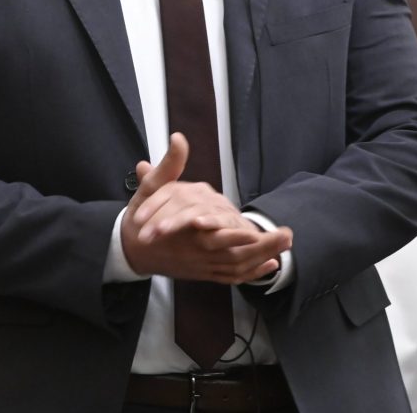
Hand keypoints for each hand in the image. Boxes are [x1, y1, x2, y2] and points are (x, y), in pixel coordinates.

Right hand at [121, 133, 292, 282]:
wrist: (130, 249)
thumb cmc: (140, 218)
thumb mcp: (151, 188)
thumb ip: (169, 165)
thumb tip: (178, 139)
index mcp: (183, 229)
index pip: (214, 234)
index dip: (236, 234)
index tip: (256, 229)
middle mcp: (195, 250)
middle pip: (233, 255)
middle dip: (261, 248)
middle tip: (287, 237)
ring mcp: (200, 264)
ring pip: (235, 267)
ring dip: (261, 260)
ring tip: (283, 252)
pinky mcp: (203, 273)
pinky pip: (230, 277)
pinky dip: (250, 273)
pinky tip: (268, 266)